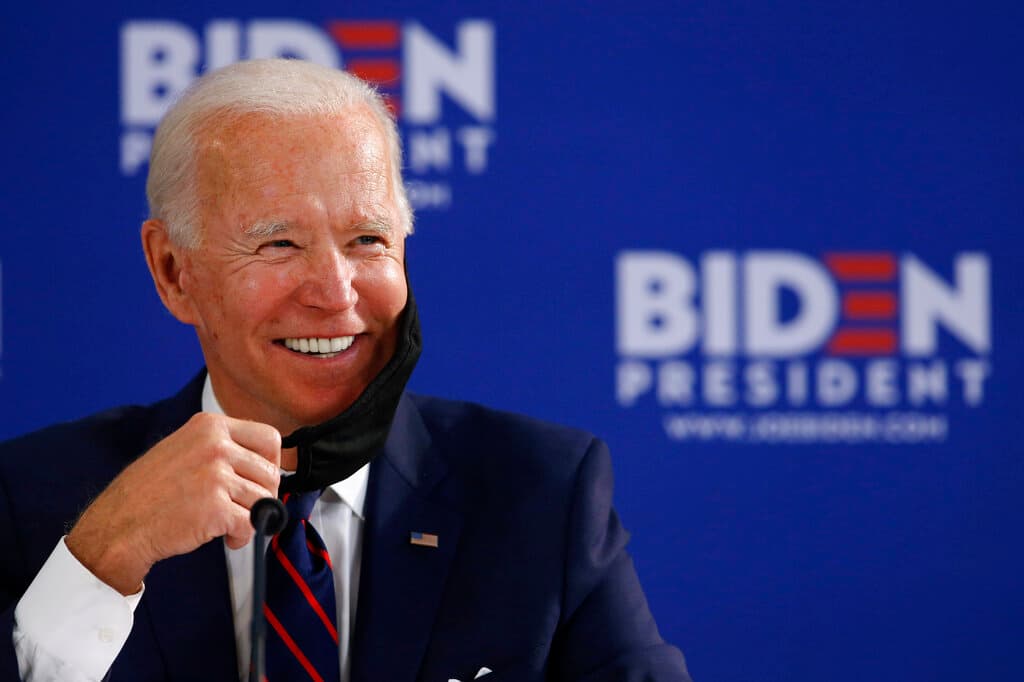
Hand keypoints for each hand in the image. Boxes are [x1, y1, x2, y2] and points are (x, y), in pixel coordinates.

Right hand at [66, 412, 280, 594]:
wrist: (117, 526)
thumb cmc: (150, 493)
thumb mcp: (185, 448)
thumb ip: (222, 448)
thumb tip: (266, 464)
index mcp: (210, 426)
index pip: (269, 438)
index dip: (271, 463)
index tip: (260, 480)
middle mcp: (215, 445)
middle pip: (270, 472)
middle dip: (263, 496)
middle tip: (244, 510)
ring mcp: (215, 474)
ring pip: (264, 499)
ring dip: (252, 519)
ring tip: (229, 526)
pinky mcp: (216, 506)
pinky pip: (253, 523)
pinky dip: (243, 536)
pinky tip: (226, 538)